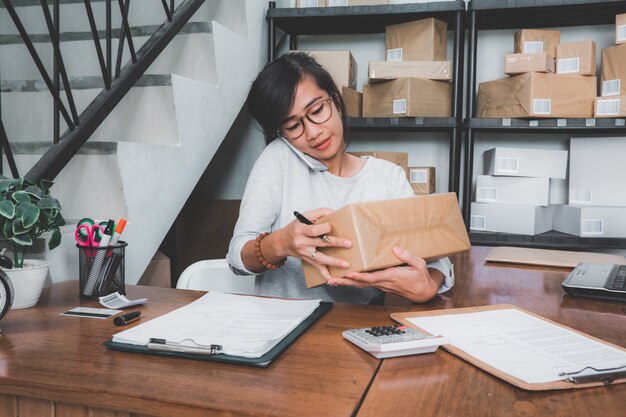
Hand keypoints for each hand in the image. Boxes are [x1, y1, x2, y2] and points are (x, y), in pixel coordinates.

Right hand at [277, 208, 351, 280]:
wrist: (282, 242)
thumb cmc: (296, 227)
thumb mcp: (304, 216)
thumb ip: (319, 212)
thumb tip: (335, 212)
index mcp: (301, 230)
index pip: (314, 230)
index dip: (324, 228)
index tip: (332, 226)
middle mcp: (302, 242)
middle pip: (320, 243)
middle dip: (335, 243)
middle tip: (348, 244)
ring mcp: (305, 253)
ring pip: (321, 258)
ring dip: (334, 262)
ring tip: (346, 264)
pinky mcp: (308, 260)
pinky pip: (317, 268)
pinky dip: (325, 275)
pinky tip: (333, 280)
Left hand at [327, 246, 443, 302]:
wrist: (423, 293)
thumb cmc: (421, 278)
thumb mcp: (419, 265)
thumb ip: (407, 256)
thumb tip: (395, 248)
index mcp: (392, 276)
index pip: (373, 278)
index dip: (360, 276)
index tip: (349, 273)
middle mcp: (383, 282)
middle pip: (361, 283)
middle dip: (346, 281)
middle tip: (331, 279)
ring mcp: (381, 285)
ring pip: (360, 285)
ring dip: (346, 283)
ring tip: (331, 279)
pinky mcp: (380, 285)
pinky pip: (364, 284)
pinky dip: (353, 282)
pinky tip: (344, 279)